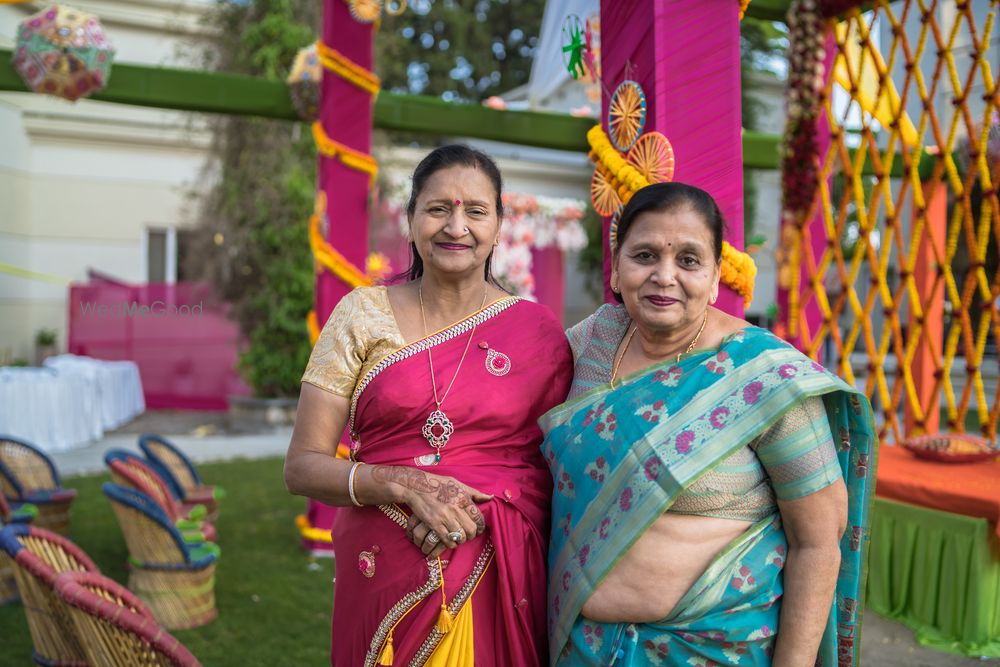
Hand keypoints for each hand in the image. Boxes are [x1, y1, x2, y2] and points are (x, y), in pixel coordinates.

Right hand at [372, 466, 490, 550]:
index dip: (481, 526)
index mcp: (463, 497)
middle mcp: (456, 507)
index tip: (479, 528)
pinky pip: (448, 540)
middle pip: (471, 529)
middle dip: (472, 535)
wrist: (416, 486)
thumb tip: (490, 497)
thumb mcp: (457, 484)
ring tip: (460, 538)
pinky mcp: (434, 524)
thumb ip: (474, 492)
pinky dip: (451, 544)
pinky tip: (451, 541)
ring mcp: (445, 517)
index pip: (478, 517)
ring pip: (461, 536)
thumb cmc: (437, 484)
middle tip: (469, 535)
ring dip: (461, 540)